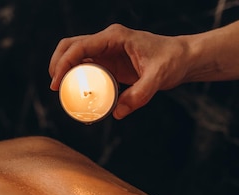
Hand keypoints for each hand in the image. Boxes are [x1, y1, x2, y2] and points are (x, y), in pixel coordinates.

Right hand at [49, 24, 191, 118]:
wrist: (183, 58)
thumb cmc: (172, 61)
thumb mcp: (158, 78)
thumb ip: (139, 95)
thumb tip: (117, 113)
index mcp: (115, 37)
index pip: (80, 46)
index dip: (63, 64)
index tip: (56, 84)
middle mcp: (107, 41)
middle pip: (70, 46)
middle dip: (57, 65)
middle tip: (55, 89)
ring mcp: (107, 51)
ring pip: (76, 56)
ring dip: (65, 72)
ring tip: (62, 93)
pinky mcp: (110, 62)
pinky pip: (87, 68)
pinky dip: (78, 79)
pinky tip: (77, 94)